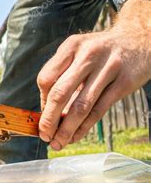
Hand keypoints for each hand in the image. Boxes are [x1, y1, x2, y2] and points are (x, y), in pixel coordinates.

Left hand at [37, 0, 150, 150]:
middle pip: (60, 93)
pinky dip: (84, 127)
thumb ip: (61, 75)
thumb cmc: (100, 51)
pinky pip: (99, 110)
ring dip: (66, 129)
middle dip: (49, 120)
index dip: (42, 100)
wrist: (139, 40)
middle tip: (44, 135)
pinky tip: (75, 136)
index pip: (46, 78)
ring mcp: (108, 68)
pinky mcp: (124, 83)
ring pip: (81, 106)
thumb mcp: (78, 51)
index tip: (42, 115)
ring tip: (57, 143)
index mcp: (71, 46)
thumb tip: (46, 111)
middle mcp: (88, 55)